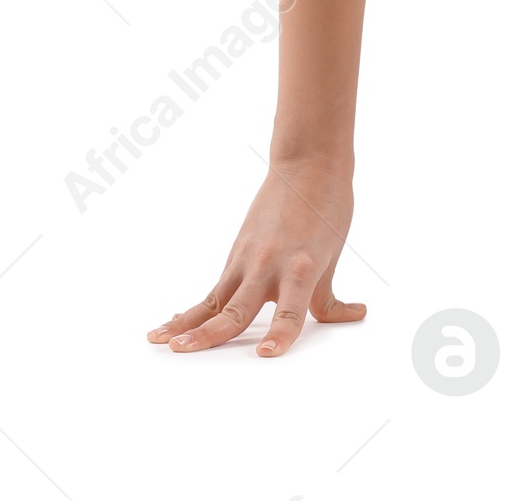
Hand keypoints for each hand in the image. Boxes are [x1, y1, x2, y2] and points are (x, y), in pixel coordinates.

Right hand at [146, 154, 364, 358]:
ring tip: (163, 342)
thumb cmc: (327, 208)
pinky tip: (170, 326)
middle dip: (212, 333)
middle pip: (238, 309)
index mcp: (301, 268)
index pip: (291, 311)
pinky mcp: (235, 255)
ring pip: (214, 300)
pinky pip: (213, 290)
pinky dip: (192, 310)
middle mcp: (270, 266)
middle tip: (185, 350)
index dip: (281, 334)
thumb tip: (354, 313)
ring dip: (188, 323)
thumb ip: (329, 296)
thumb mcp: (332, 255)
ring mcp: (248, 261)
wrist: (308, 165)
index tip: (267, 354)